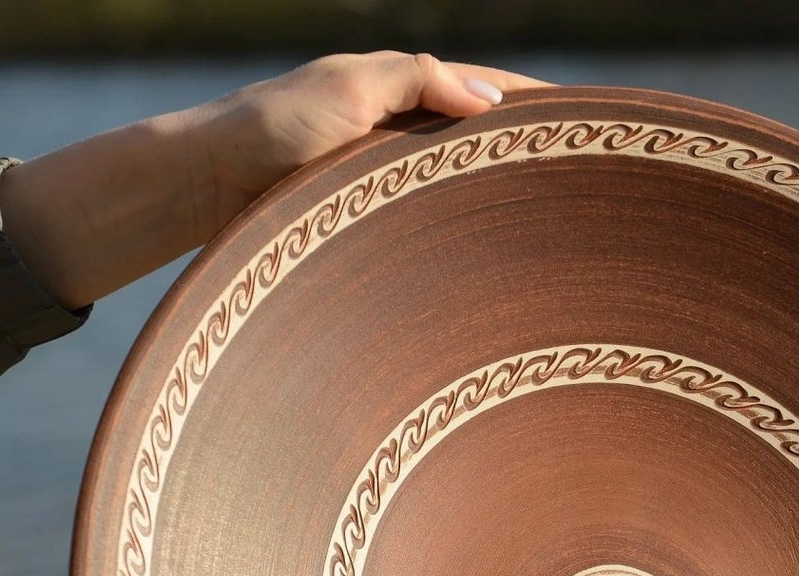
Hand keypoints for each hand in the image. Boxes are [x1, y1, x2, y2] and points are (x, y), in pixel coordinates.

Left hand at [0, 51, 553, 309]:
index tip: (600, 127)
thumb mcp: (348, 86)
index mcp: (403, 89)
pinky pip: (433, 231)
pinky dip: (468, 241)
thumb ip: (420, 80)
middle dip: (539, 163)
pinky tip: (496, 272)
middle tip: (601, 191)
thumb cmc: (265, 129)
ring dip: (509, 209)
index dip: (544, 107)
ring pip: (465, 193)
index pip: (495, 92)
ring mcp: (385, 185)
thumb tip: (494, 103)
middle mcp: (401, 135)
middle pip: (489, 145)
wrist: (197, 187)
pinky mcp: (367, 229)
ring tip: (565, 235)